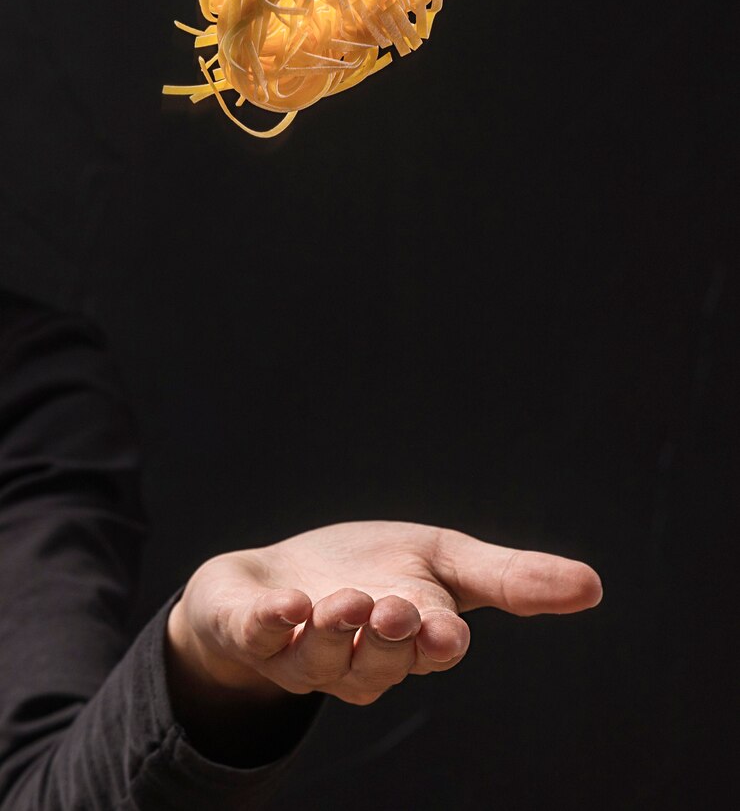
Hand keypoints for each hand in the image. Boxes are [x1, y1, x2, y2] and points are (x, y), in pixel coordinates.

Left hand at [166, 520, 601, 709]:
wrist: (279, 575)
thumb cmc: (372, 570)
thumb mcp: (444, 562)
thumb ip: (510, 578)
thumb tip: (594, 587)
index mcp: (409, 637)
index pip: (431, 649)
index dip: (436, 643)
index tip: (443, 630)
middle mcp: (356, 656)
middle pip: (376, 662)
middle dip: (385, 640)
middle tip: (394, 610)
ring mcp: (300, 649)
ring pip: (319, 659)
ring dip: (333, 633)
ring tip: (343, 603)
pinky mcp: (251, 629)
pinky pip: (258, 637)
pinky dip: (269, 624)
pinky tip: (282, 606)